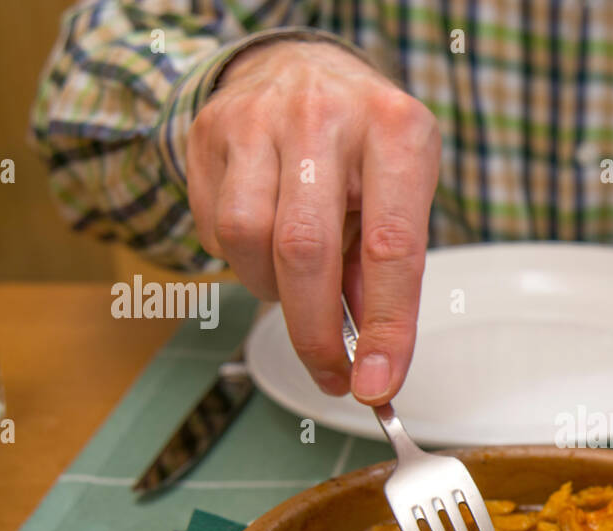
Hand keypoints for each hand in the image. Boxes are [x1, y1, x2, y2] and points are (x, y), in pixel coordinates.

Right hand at [187, 40, 440, 403]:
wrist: (301, 66)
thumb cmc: (365, 144)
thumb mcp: (403, 191)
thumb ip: (388, 269)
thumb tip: (373, 359)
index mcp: (394, 131)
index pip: (391, 246)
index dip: (385, 327)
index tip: (377, 383)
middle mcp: (325, 117)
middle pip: (305, 251)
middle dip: (316, 332)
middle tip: (332, 373)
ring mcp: (259, 119)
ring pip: (248, 242)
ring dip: (273, 292)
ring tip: (299, 284)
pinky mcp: (209, 132)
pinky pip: (215, 229)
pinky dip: (242, 261)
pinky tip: (266, 242)